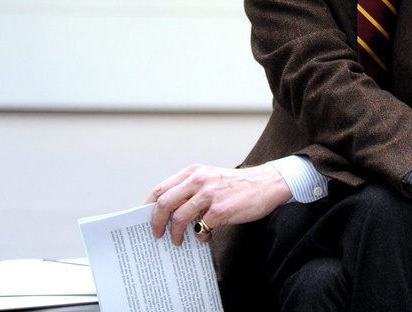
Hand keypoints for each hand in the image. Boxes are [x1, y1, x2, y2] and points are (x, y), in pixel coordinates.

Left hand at [145, 163, 292, 245]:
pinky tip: (206, 236)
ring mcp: (209, 195)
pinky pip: (200, 229)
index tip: (144, 217)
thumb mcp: (211, 177)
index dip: (149, 205)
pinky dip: (199, 236)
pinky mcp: (220, 211)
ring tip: (178, 240)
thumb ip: (191, 188)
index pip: (162, 188)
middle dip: (156, 222)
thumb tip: (170, 210)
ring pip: (178, 217)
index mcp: (194, 171)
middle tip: (157, 233)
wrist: (266, 184)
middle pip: (164, 202)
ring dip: (174, 233)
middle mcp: (199, 180)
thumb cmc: (237, 184)